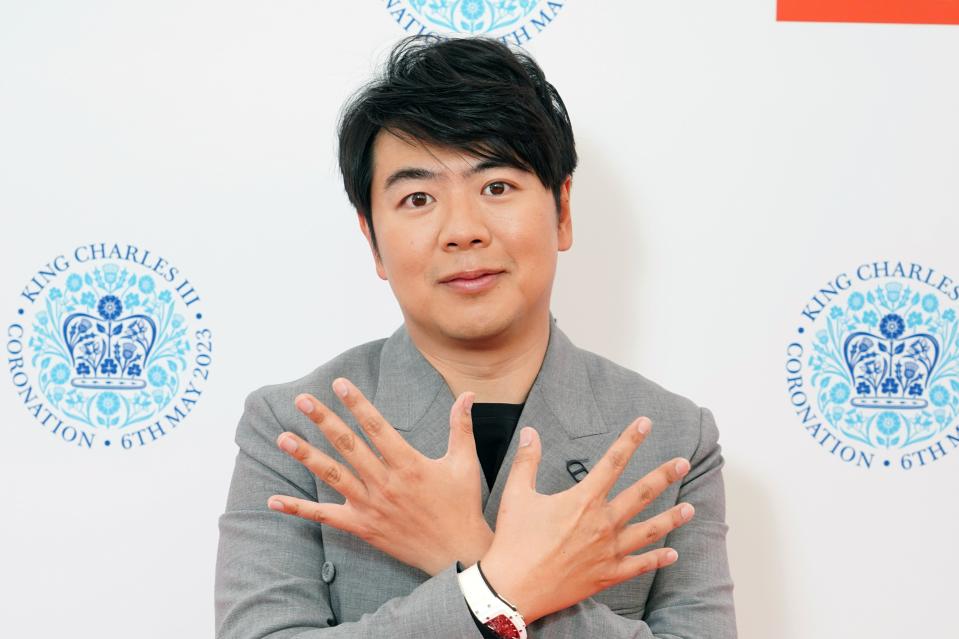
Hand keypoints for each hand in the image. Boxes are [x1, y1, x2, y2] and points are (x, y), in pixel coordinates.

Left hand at [266, 377, 493, 575]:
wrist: (457, 553)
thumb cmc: (462, 505)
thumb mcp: (464, 462)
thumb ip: (461, 425)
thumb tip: (468, 394)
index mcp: (409, 464)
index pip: (377, 427)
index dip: (358, 404)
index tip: (340, 384)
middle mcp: (386, 483)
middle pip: (349, 446)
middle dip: (324, 421)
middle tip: (302, 400)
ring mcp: (371, 506)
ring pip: (333, 476)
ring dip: (307, 456)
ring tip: (283, 438)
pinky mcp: (362, 527)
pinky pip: (326, 516)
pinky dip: (299, 509)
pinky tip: (275, 500)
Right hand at [478, 417, 693, 623]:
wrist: (514, 588)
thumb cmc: (513, 541)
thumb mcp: (516, 494)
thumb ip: (527, 461)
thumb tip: (530, 432)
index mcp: (583, 500)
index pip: (613, 462)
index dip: (630, 440)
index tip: (645, 423)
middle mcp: (602, 523)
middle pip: (641, 494)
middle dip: (664, 476)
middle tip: (683, 463)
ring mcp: (608, 551)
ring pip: (649, 530)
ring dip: (671, 518)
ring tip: (691, 509)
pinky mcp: (607, 576)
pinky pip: (639, 565)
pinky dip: (657, 559)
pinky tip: (672, 554)